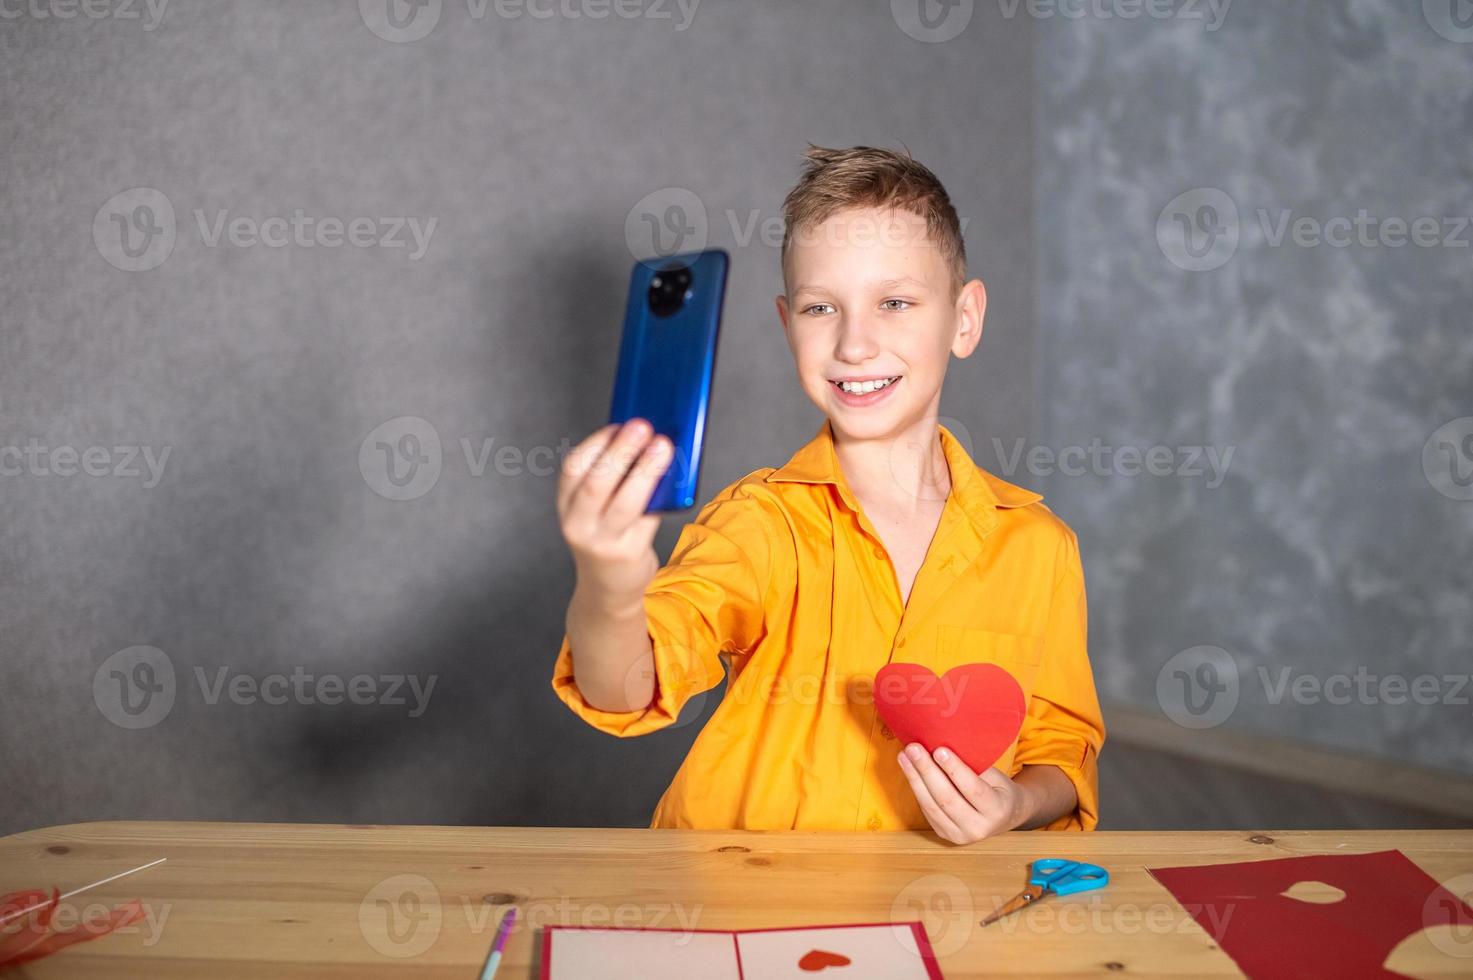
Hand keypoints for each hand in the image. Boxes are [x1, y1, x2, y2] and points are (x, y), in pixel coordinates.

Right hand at [556, 419, 672, 606]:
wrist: (608, 588)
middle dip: (620, 451)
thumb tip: (640, 440)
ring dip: (646, 470)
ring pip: (625, 501)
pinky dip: (659, 494)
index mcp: (567, 506)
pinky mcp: (628, 553)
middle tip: (641, 427)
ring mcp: (603, 542)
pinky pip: (647, 518)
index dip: (595, 443)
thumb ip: (608, 481)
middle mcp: (578, 525)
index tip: (618, 425)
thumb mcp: (593, 511)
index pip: (573, 469)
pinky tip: (671, 476)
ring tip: (663, 447)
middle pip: (597, 483)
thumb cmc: (604, 538)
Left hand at [897, 743, 1031, 844]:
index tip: (939, 749)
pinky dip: (916, 788)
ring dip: (915, 779)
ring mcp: (959, 835)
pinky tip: (909, 770)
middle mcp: (978, 828)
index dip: (954, 769)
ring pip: (931, 806)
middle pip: (946, 799)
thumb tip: (945, 743)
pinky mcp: (944, 834)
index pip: (973, 789)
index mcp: (997, 810)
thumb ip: (975, 766)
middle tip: (913, 749)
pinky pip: (926, 810)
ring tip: (904, 756)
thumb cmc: (998, 789)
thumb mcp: (996, 777)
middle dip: (927, 771)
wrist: (1002, 817)